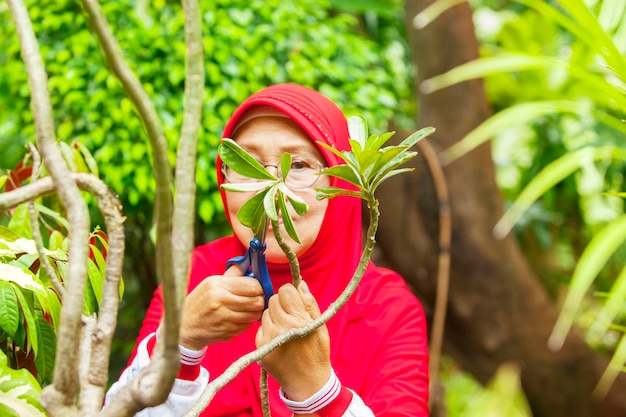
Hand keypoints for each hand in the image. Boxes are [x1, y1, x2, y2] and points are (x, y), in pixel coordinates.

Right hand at [179, 265, 264, 349]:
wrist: (183, 327)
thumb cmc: (198, 302)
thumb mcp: (210, 283)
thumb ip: (232, 275)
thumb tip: (249, 264)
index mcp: (218, 285)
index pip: (253, 285)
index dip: (259, 287)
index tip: (257, 288)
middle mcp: (221, 301)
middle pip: (257, 301)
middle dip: (259, 300)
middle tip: (255, 299)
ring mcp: (224, 319)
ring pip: (255, 314)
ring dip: (254, 312)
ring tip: (246, 308)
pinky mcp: (227, 332)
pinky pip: (247, 326)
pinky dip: (246, 322)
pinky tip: (237, 318)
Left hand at [255, 281, 330, 400]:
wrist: (308, 383)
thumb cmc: (317, 353)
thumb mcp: (320, 326)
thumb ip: (309, 303)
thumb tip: (299, 283)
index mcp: (298, 320)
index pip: (285, 290)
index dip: (291, 293)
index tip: (295, 301)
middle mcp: (280, 328)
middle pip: (273, 299)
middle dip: (282, 304)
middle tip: (290, 315)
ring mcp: (268, 338)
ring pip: (265, 313)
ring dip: (274, 316)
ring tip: (285, 329)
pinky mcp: (260, 347)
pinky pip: (260, 328)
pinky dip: (268, 330)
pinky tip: (278, 339)